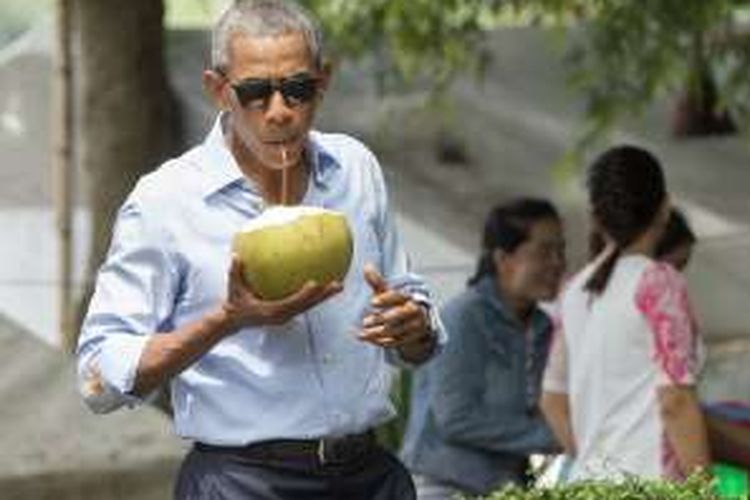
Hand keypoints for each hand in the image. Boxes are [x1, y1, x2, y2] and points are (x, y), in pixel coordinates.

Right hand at [222, 255, 342, 329]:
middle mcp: (283, 316)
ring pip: (309, 306)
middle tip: (339, 285)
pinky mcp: (288, 314)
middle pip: (307, 306)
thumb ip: (235, 272)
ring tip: (339, 285)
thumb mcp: (233, 288)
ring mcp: (286, 316)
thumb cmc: (234, 303)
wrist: (234, 322)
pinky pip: (304, 304)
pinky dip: (315, 296)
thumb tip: (236, 255)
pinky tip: (325, 285)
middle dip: (323, 296)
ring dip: (325, 297)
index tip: (315, 284)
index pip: (292, 303)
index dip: (304, 295)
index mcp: (272, 311)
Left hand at [359, 263, 430, 348]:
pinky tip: (368, 339)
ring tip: (361, 333)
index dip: (386, 299)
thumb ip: (378, 282)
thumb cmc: (400, 303)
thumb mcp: (390, 293)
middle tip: (364, 321)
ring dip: (377, 333)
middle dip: (381, 319)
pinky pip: (396, 341)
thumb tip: (366, 266)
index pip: (399, 296)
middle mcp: (417, 311)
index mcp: (411, 296)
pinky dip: (381, 341)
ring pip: (396, 330)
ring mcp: (417, 326)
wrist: (419, 321)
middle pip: (400, 315)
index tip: (371, 302)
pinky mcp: (413, 338)